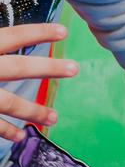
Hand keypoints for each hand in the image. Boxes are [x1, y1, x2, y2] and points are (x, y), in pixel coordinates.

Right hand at [0, 22, 76, 138]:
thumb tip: (10, 36)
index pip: (13, 37)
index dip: (38, 33)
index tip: (63, 32)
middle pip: (18, 68)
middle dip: (48, 68)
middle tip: (74, 68)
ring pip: (8, 102)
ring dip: (33, 110)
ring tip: (54, 117)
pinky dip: (5, 130)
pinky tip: (20, 135)